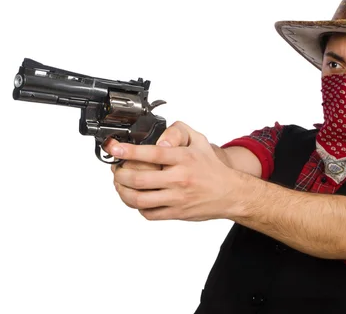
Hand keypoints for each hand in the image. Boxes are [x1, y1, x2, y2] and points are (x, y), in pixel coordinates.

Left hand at [105, 121, 244, 220]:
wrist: (230, 193)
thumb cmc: (211, 167)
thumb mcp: (199, 141)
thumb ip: (179, 131)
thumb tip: (159, 137)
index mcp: (184, 158)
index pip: (152, 153)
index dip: (129, 151)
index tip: (114, 148)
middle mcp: (180, 179)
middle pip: (139, 179)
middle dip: (120, 174)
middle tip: (117, 169)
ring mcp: (177, 198)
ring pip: (139, 199)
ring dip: (123, 192)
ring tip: (120, 185)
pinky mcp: (176, 213)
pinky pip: (149, 213)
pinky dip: (137, 206)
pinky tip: (137, 198)